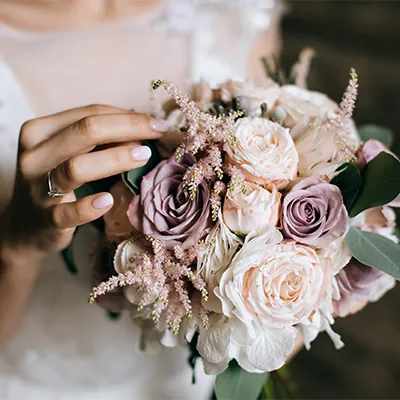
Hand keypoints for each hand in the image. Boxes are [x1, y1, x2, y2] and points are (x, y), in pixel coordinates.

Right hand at [0, 104, 166, 258]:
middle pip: (86, 130)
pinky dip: (90, 206)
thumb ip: (99, 139)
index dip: (128, 116)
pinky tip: (109, 200)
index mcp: (40, 131)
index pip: (89, 113)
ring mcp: (38, 188)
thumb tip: (145, 127)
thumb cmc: (57, 183)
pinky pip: (69, 212)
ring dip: (116, 159)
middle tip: (159, 133)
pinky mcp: (46, 219)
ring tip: (144, 156)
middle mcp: (34, 155)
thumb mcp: (69, 153)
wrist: (26, 227)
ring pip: (77, 166)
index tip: (158, 123)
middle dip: (128, 128)